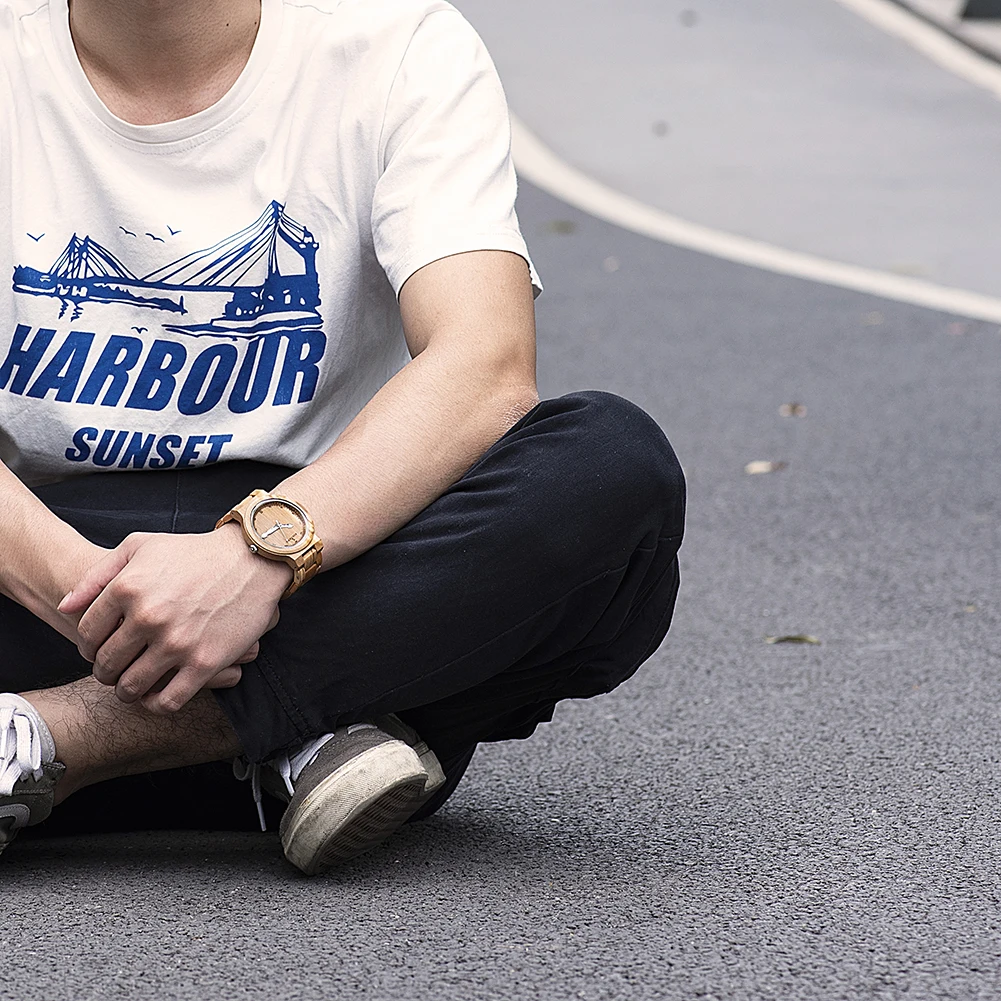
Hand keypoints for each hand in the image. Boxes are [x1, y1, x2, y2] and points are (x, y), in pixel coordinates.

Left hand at [58, 525, 291, 712]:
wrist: (252, 559)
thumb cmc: (194, 551)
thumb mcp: (139, 546)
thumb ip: (97, 575)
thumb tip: (65, 607)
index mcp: (127, 588)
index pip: (86, 634)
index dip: (87, 646)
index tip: (98, 649)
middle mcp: (148, 617)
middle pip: (105, 664)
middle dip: (105, 671)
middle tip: (115, 669)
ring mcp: (177, 642)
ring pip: (130, 688)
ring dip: (126, 691)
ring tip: (133, 684)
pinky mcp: (205, 662)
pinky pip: (167, 701)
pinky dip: (155, 705)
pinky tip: (156, 695)